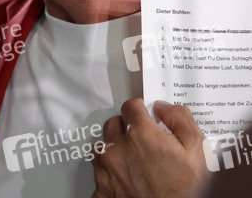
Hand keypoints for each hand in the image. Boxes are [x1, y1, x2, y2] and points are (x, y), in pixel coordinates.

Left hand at [92, 99, 209, 197]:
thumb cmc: (183, 191)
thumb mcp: (196, 151)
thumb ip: (180, 120)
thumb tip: (163, 107)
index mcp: (140, 134)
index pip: (131, 106)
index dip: (141, 109)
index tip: (147, 117)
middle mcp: (117, 146)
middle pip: (114, 124)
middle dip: (126, 127)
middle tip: (143, 141)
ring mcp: (105, 167)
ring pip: (103, 144)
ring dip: (115, 146)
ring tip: (133, 159)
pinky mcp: (100, 185)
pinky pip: (98, 169)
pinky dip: (108, 169)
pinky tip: (124, 176)